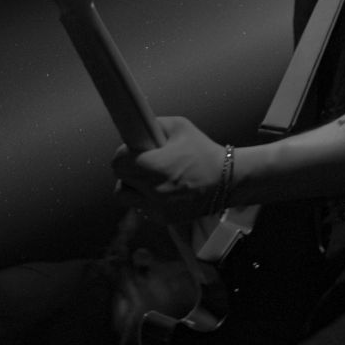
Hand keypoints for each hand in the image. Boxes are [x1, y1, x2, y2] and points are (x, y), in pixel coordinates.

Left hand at [111, 118, 227, 220]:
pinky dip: (146, 199)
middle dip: (128, 170)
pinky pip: (141, 208)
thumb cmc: (202, 151)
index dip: (123, 155)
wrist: (226, 181)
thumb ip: (154, 125)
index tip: (133, 152)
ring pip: (126, 197)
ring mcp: (157, 207)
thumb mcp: (180, 126)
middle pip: (120, 180)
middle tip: (141, 165)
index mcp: (153, 165)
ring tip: (147, 180)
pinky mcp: (163, 219)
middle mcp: (152, 189)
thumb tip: (136, 128)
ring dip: (132, 188)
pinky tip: (160, 191)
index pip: (118, 162)